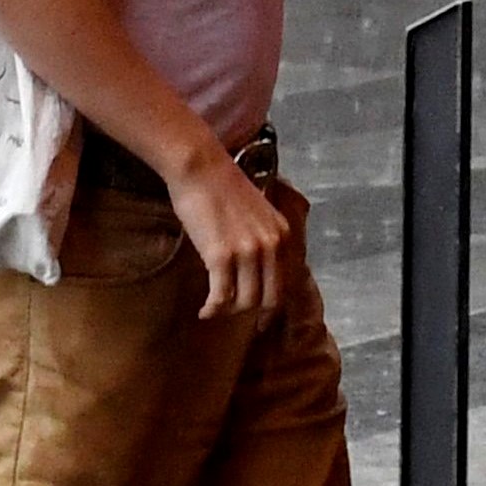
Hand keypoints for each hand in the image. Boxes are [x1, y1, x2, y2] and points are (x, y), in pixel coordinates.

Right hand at [169, 147, 303, 320]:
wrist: (200, 167)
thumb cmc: (220, 185)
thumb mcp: (257, 211)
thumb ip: (262, 237)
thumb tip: (255, 267)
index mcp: (282, 234)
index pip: (285, 282)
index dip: (271, 305)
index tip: (259, 317)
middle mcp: (271, 245)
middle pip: (269, 298)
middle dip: (250, 312)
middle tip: (231, 312)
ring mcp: (248, 252)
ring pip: (246, 301)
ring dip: (229, 310)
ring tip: (214, 308)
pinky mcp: (222, 256)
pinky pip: (222, 296)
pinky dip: (213, 308)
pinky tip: (204, 311)